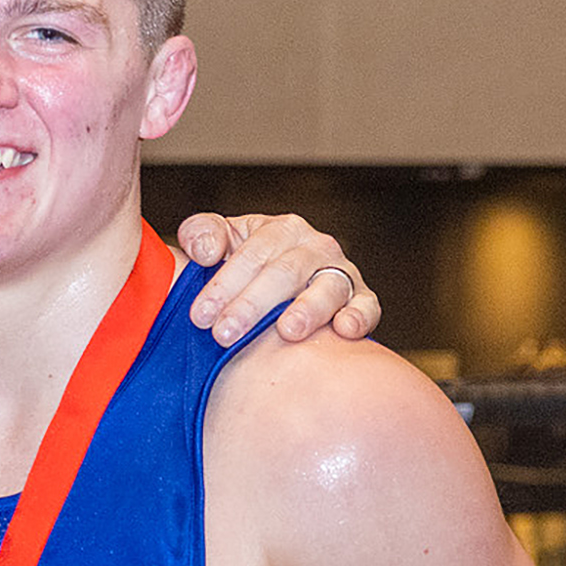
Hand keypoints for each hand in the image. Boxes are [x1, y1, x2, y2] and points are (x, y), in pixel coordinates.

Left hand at [174, 212, 381, 345]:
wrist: (282, 290)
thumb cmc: (248, 267)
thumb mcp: (222, 241)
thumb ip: (202, 233)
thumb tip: (205, 251)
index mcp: (280, 230)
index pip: (252, 253)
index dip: (224, 284)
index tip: (200, 315)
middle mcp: (315, 247)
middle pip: (284, 273)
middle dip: (252, 305)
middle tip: (224, 335)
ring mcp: (340, 273)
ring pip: (327, 288)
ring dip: (307, 310)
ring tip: (287, 332)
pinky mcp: (361, 299)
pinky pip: (366, 306)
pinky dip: (358, 317)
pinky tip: (344, 330)